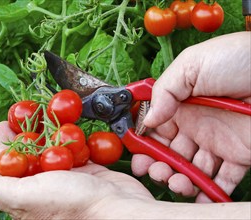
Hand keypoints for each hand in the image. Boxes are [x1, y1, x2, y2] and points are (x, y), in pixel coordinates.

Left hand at [0, 121, 154, 218]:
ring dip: (49, 129)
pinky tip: (70, 123)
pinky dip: (73, 135)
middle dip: (26, 131)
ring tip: (45, 112)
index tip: (4, 123)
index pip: (8, 164)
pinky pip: (76, 148)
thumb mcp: (25, 198)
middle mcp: (45, 186)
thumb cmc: (72, 204)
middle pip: (30, 152)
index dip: (3, 143)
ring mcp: (67, 176)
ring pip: (53, 147)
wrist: (117, 208)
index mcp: (27, 194)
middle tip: (24, 112)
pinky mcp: (87, 169)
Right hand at [132, 32, 250, 202]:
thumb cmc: (237, 59)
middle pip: (169, 151)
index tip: (135, 150)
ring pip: (191, 168)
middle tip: (153, 170)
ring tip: (176, 183)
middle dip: (157, 164)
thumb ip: (164, 90)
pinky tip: (199, 197)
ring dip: (179, 180)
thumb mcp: (192, 64)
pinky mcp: (239, 154)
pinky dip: (210, 193)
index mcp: (180, 104)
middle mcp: (195, 124)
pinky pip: (223, 179)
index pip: (155, 127)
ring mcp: (216, 141)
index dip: (143, 140)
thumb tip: (148, 118)